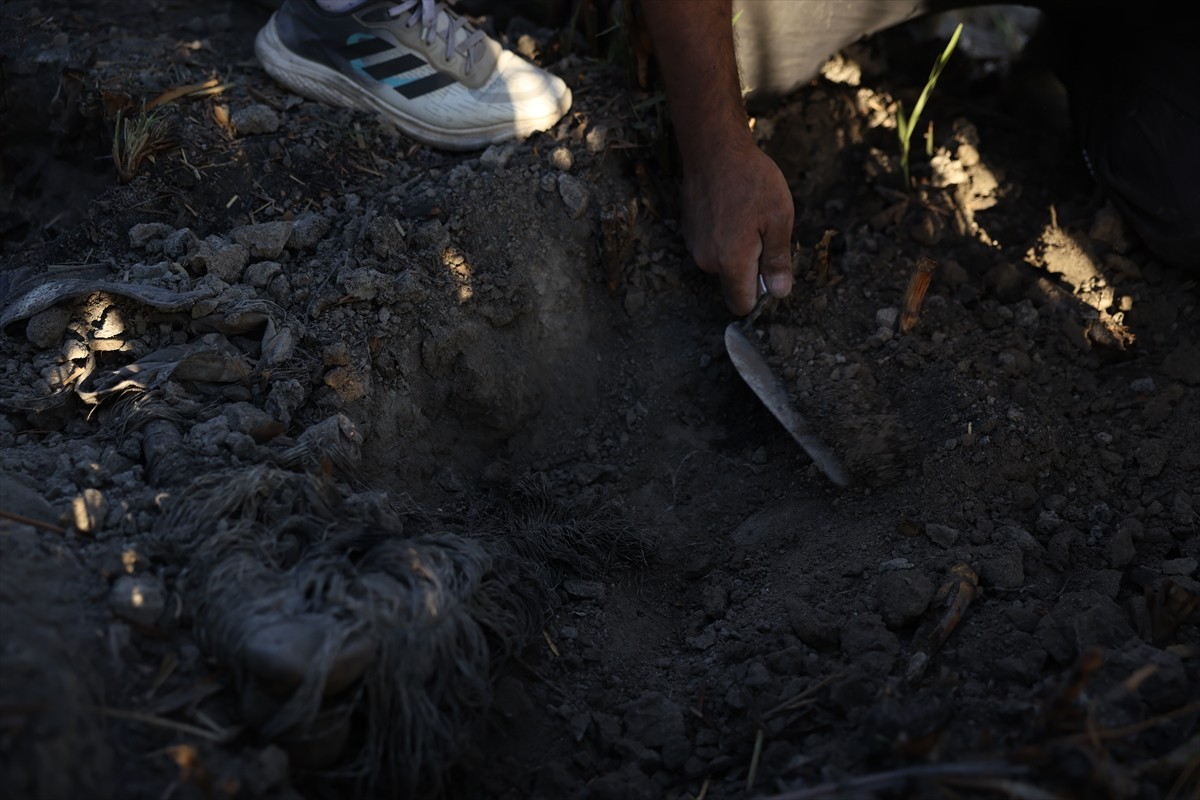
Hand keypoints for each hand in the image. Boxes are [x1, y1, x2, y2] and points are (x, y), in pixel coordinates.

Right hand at [679, 139, 793, 314]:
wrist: (713, 149)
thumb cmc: (751, 181)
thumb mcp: (778, 219)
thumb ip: (777, 261)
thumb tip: (779, 293)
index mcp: (731, 262)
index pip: (742, 305)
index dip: (760, 296)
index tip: (771, 274)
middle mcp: (707, 261)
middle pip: (733, 284)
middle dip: (750, 270)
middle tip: (764, 233)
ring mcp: (694, 247)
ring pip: (721, 264)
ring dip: (737, 251)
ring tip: (747, 216)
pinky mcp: (688, 232)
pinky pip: (710, 247)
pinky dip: (723, 237)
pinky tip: (731, 209)